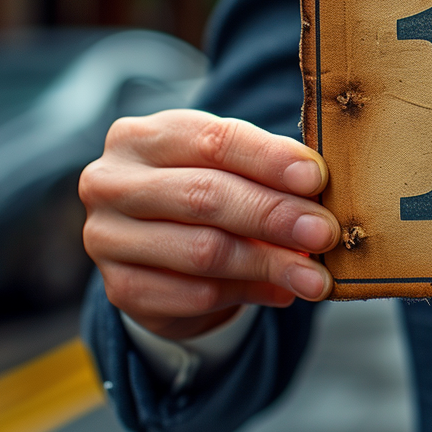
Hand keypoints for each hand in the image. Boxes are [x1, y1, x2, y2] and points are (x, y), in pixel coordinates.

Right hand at [80, 110, 338, 339]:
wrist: (159, 250)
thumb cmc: (207, 190)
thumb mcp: (230, 167)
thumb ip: (267, 171)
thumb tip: (318, 190)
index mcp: (141, 137)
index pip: (212, 140)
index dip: (268, 159)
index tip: (316, 178)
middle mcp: (112, 183)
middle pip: (205, 196)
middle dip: (274, 215)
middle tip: (324, 231)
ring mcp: (107, 238)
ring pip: (203, 252)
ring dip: (269, 263)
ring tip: (315, 275)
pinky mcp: (121, 288)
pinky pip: (196, 294)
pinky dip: (248, 293)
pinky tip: (282, 291)